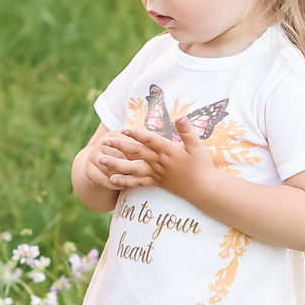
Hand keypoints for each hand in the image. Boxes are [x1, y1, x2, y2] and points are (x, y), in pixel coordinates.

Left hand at [97, 126, 214, 195]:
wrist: (203, 188)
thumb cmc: (201, 165)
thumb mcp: (197, 145)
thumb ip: (187, 130)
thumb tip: (181, 115)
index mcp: (168, 150)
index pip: (149, 140)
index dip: (136, 134)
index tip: (123, 129)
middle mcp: (158, 162)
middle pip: (136, 153)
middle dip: (119, 147)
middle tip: (104, 142)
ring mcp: (155, 174)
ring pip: (132, 169)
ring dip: (116, 165)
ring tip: (101, 162)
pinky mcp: (155, 183)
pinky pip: (138, 183)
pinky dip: (125, 182)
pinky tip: (111, 180)